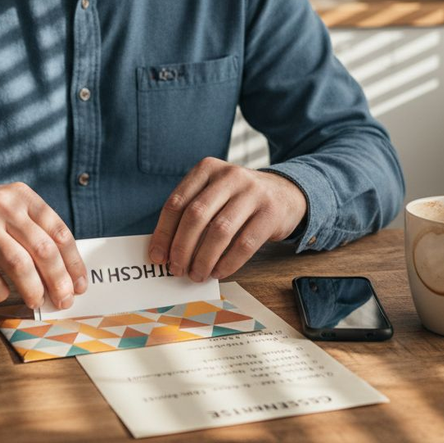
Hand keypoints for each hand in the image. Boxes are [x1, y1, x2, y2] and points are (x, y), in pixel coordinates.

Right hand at [0, 183, 87, 307]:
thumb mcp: (8, 209)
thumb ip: (34, 231)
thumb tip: (66, 273)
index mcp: (22, 197)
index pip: (59, 231)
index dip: (73, 262)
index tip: (80, 285)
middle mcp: (2, 206)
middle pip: (43, 249)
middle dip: (58, 280)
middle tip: (64, 300)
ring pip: (18, 264)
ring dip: (33, 289)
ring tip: (37, 303)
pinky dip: (0, 292)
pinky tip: (3, 295)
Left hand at [148, 158, 307, 282]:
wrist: (286, 193)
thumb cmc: (239, 199)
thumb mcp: (214, 193)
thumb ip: (192, 213)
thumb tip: (165, 250)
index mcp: (207, 169)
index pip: (177, 202)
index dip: (164, 233)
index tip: (157, 257)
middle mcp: (229, 176)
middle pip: (196, 216)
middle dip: (182, 248)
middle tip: (176, 269)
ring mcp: (252, 192)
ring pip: (219, 231)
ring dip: (203, 259)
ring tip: (196, 274)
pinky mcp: (270, 212)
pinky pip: (245, 244)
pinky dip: (228, 263)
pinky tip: (218, 272)